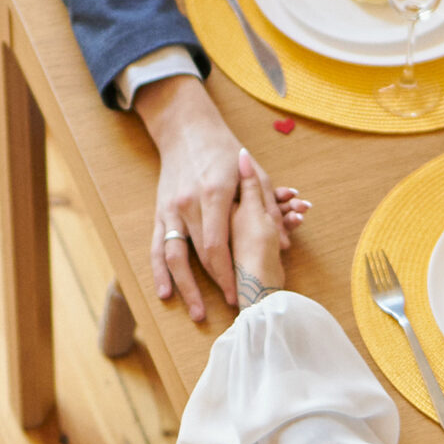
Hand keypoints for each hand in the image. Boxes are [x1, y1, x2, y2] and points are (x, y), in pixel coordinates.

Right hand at [137, 74, 299, 322]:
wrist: (187, 130)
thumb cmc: (225, 151)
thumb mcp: (254, 171)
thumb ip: (268, 206)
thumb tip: (287, 242)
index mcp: (214, 194)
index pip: (220, 245)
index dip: (230, 273)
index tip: (243, 293)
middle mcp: (190, 203)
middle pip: (202, 255)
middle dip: (218, 283)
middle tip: (234, 305)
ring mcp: (171, 209)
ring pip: (175, 256)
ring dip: (187, 287)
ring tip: (199, 313)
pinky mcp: (160, 212)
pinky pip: (156, 247)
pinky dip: (160, 272)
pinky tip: (166, 293)